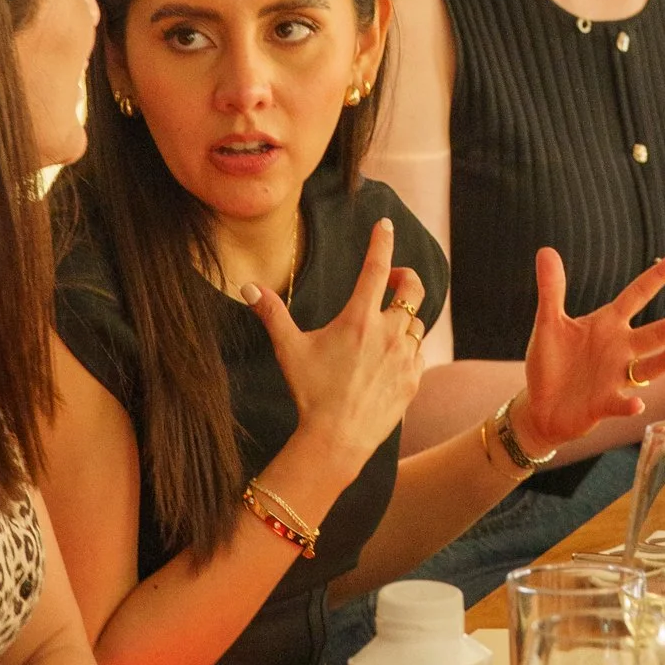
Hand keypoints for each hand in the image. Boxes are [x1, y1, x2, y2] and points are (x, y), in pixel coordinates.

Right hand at [247, 216, 427, 481]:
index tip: (385, 225)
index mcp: (359, 319)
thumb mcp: (289, 350)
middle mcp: (388, 332)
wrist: (337, 439)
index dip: (381, 242)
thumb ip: (272, 314)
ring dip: (403, 317)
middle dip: (404, 277)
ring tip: (383, 327)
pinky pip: (417, 352)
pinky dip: (407, 348)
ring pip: (416, 322)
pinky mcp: (413, 379)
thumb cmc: (311, 392)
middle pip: (413, 288)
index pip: (377, 268)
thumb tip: (247, 287)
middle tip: (390, 280)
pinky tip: (388, 358)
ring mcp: (405, 356)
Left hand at [516, 249, 664, 449]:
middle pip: (659, 333)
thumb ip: (552, 290)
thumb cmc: (550, 364)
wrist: (540, 407)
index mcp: (608, 324)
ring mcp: (615, 378)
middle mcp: (620, 349)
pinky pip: (620, 403)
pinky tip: (636, 402)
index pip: (639, 293)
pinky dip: (629, 403)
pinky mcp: (603, 405)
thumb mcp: (548, 324)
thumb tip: (546, 250)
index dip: (661, 275)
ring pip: (647, 369)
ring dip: (663, 362)